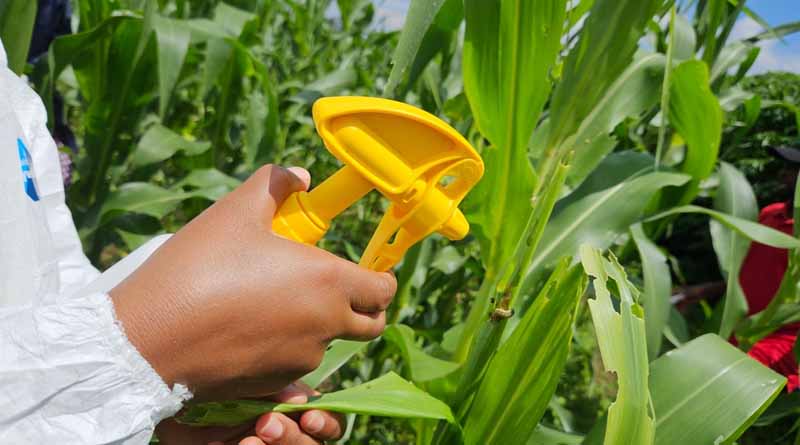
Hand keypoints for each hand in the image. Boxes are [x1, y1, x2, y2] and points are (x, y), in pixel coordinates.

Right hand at [110, 165, 396, 399]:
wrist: (148, 339)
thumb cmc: (198, 268)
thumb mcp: (236, 211)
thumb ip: (275, 185)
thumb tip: (300, 177)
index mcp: (328, 284)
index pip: (385, 291)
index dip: (382, 278)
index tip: (367, 268)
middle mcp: (324, 327)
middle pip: (370, 325)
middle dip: (363, 307)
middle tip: (328, 285)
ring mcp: (299, 362)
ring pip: (328, 344)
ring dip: (317, 325)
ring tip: (270, 298)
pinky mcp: (272, 385)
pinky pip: (293, 365)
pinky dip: (285, 347)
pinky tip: (247, 327)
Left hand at [156, 381, 344, 444]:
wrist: (166, 392)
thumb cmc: (210, 381)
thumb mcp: (248, 379)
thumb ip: (276, 387)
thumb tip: (302, 396)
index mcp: (292, 409)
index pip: (329, 421)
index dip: (327, 422)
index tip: (309, 417)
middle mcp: (283, 432)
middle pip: (314, 444)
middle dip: (293, 437)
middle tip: (266, 423)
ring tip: (249, 438)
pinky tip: (230, 443)